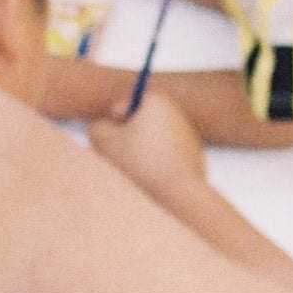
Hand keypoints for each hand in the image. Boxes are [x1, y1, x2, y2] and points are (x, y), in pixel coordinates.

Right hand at [85, 85, 207, 198]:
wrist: (178, 192)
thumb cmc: (140, 162)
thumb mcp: (105, 142)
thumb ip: (98, 128)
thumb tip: (103, 129)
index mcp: (158, 101)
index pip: (131, 99)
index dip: (115, 116)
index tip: (113, 134)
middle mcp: (177, 113)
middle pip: (143, 120)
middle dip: (127, 136)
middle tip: (118, 154)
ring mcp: (189, 136)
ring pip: (154, 140)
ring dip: (140, 152)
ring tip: (135, 171)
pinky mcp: (194, 158)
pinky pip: (167, 157)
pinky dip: (156, 165)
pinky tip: (152, 181)